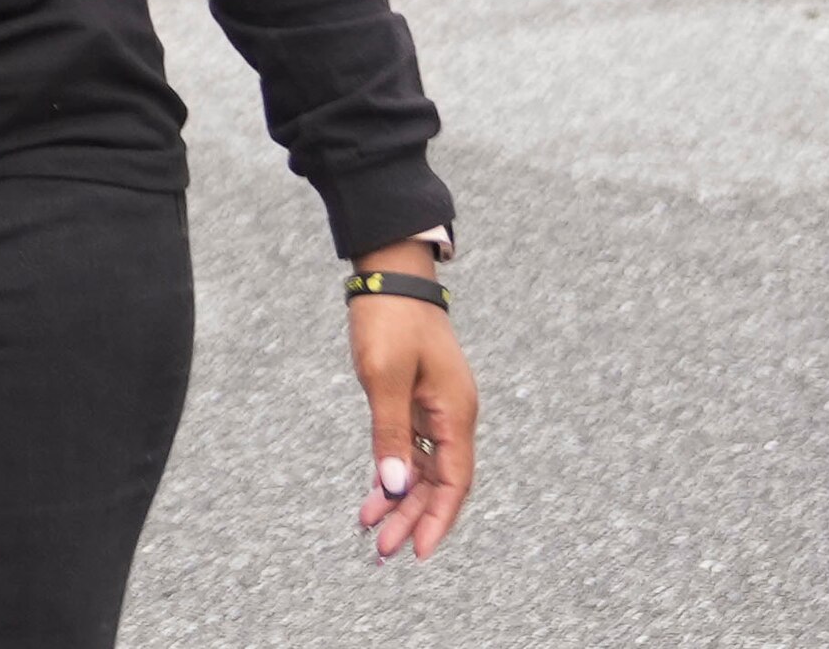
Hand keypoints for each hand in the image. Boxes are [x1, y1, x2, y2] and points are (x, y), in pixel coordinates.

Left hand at [347, 267, 476, 562]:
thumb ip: (391, 434)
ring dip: (401, 501)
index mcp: (456, 414)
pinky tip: (375, 495)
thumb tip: (397, 487)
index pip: (454, 483)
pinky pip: (411, 451)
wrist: (390, 276)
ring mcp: (437, 411)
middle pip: (440, 484)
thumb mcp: (384, 378)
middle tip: (384, 551)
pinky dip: (394, 473)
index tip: (417, 551)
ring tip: (372, 531)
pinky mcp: (418, 403)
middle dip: (413, 519)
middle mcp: (453, 418)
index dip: (438, 521)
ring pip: (424, 471)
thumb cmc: (390, 321)